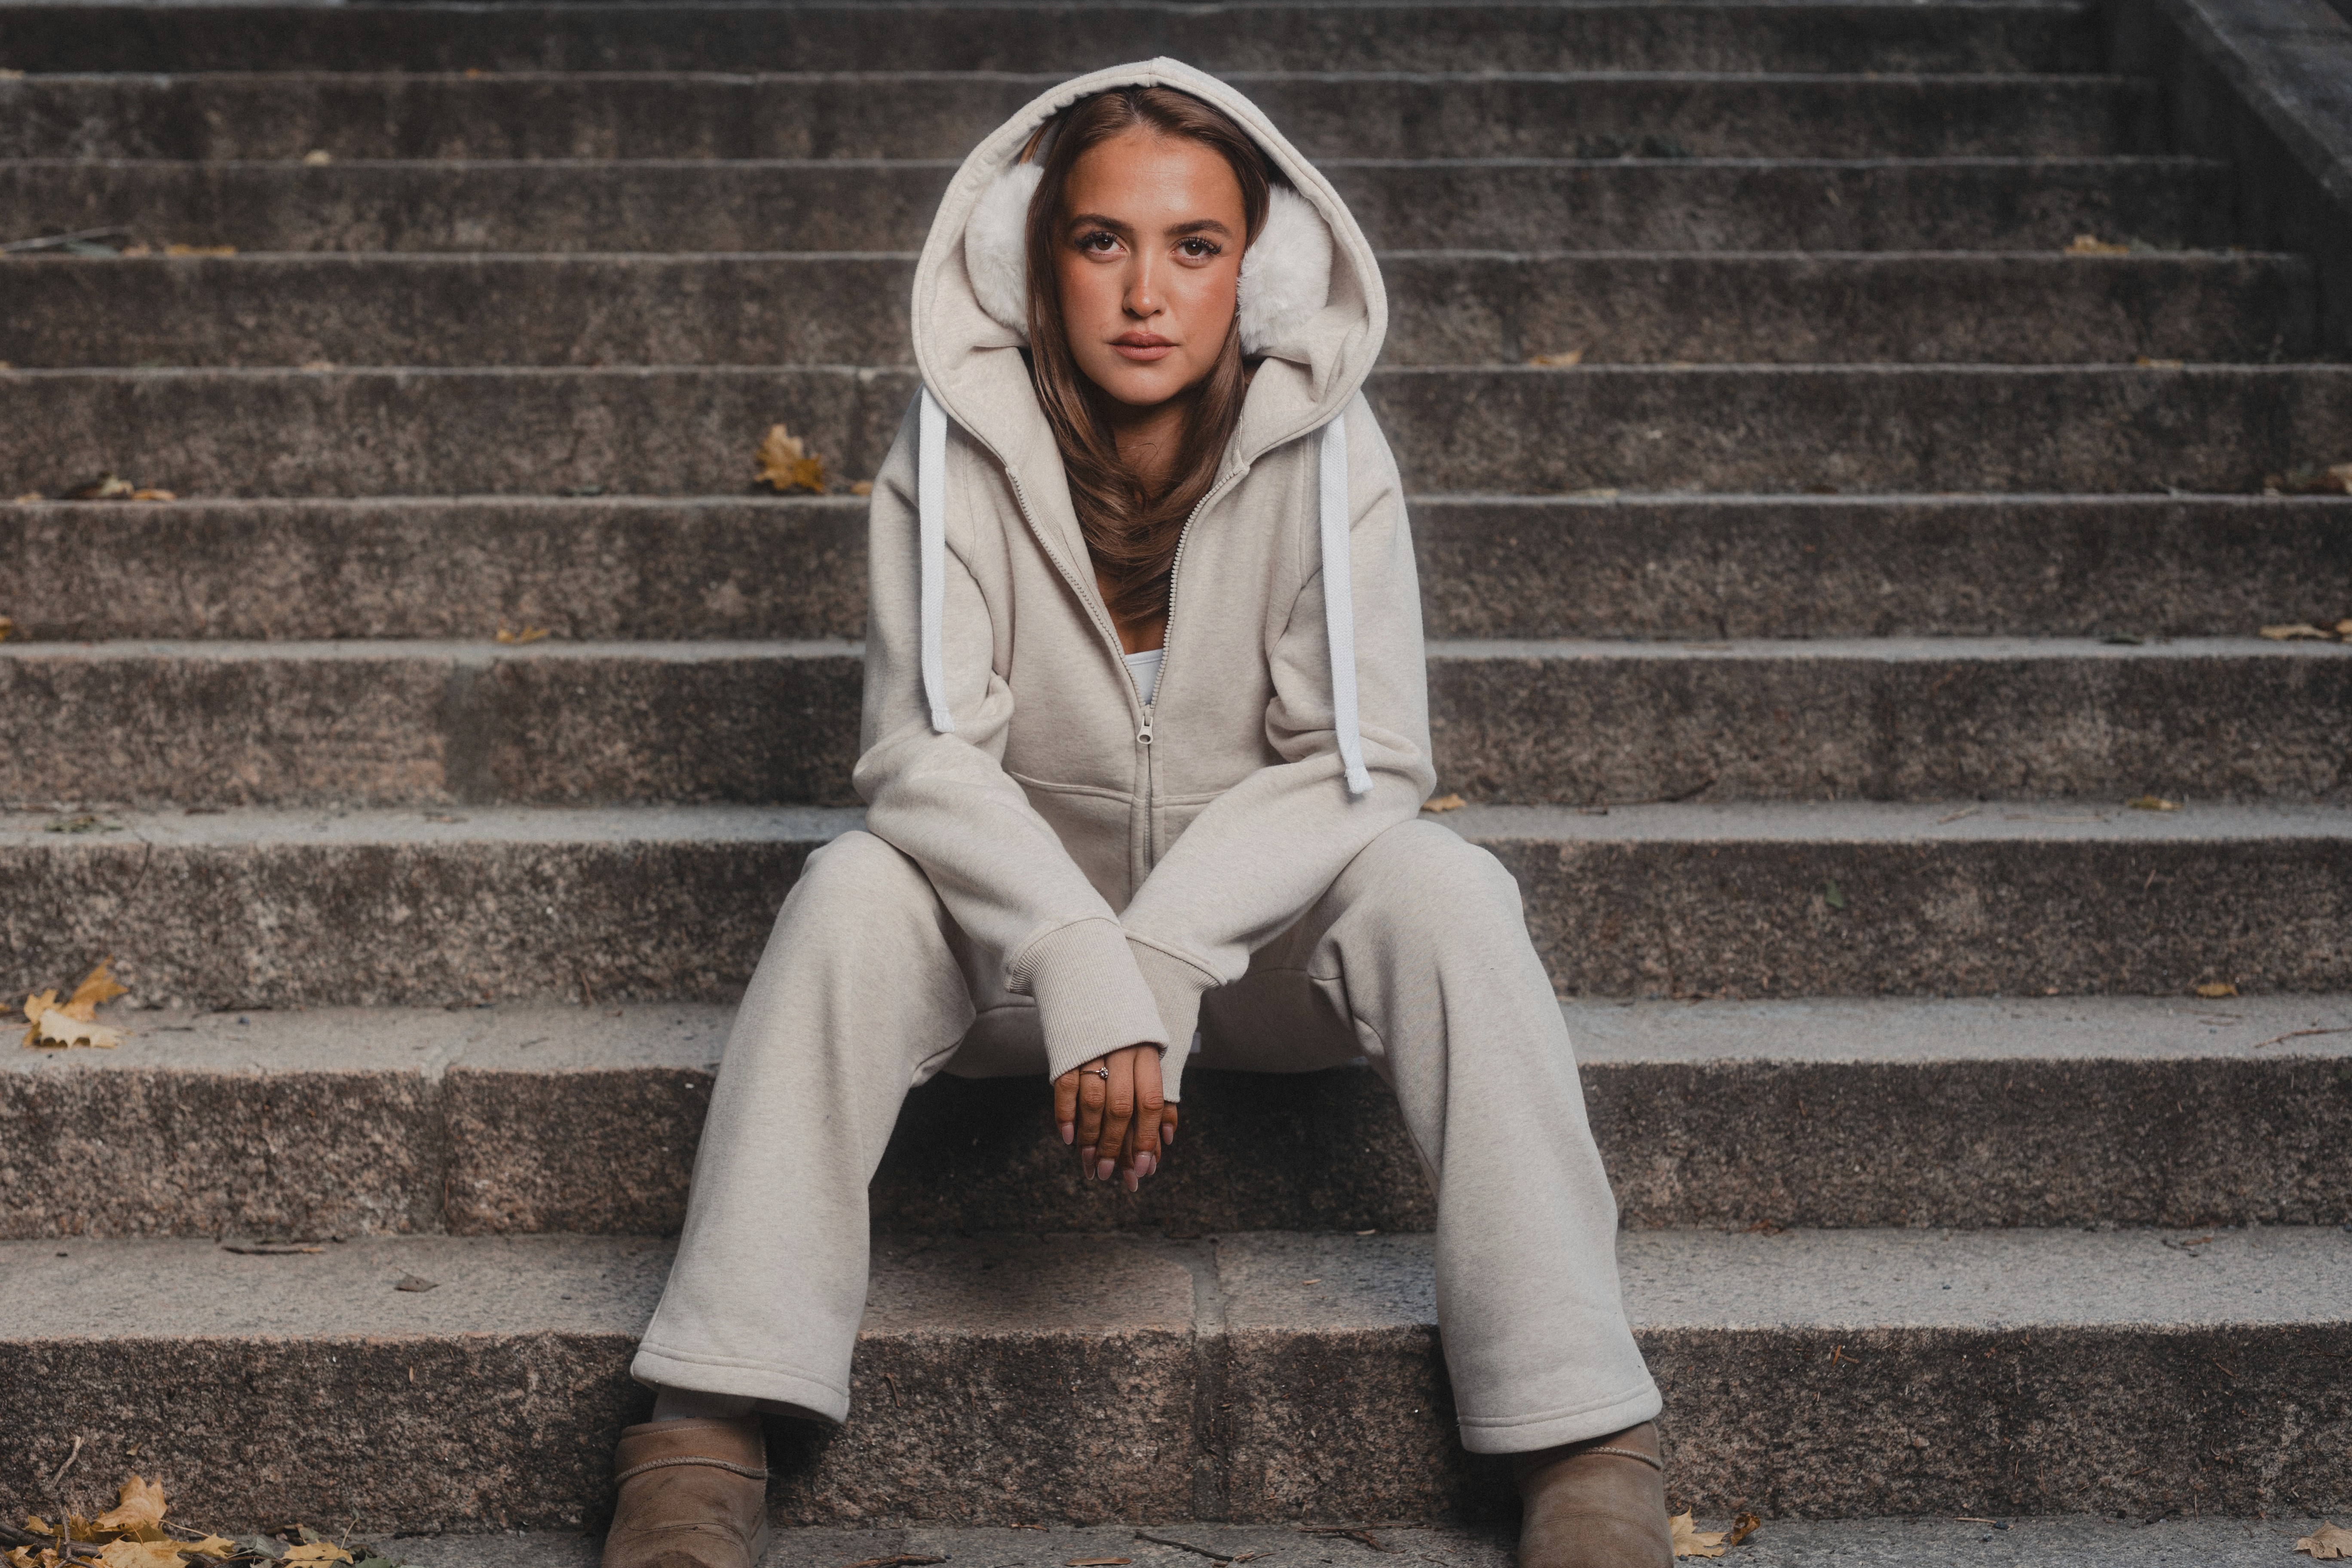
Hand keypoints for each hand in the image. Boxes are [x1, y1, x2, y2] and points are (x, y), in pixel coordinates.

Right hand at [1055, 1043, 1176, 1191]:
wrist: (1092, 985)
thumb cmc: (1126, 1030)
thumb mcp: (1149, 1054)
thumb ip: (1159, 1096)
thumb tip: (1167, 1138)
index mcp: (1148, 1053)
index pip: (1150, 1102)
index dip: (1146, 1138)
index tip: (1143, 1168)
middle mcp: (1122, 1051)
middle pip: (1120, 1107)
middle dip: (1115, 1146)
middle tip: (1109, 1174)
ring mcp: (1092, 1050)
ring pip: (1092, 1101)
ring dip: (1090, 1137)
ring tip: (1089, 1163)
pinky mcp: (1067, 1049)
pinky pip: (1066, 1087)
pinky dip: (1066, 1115)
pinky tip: (1068, 1138)